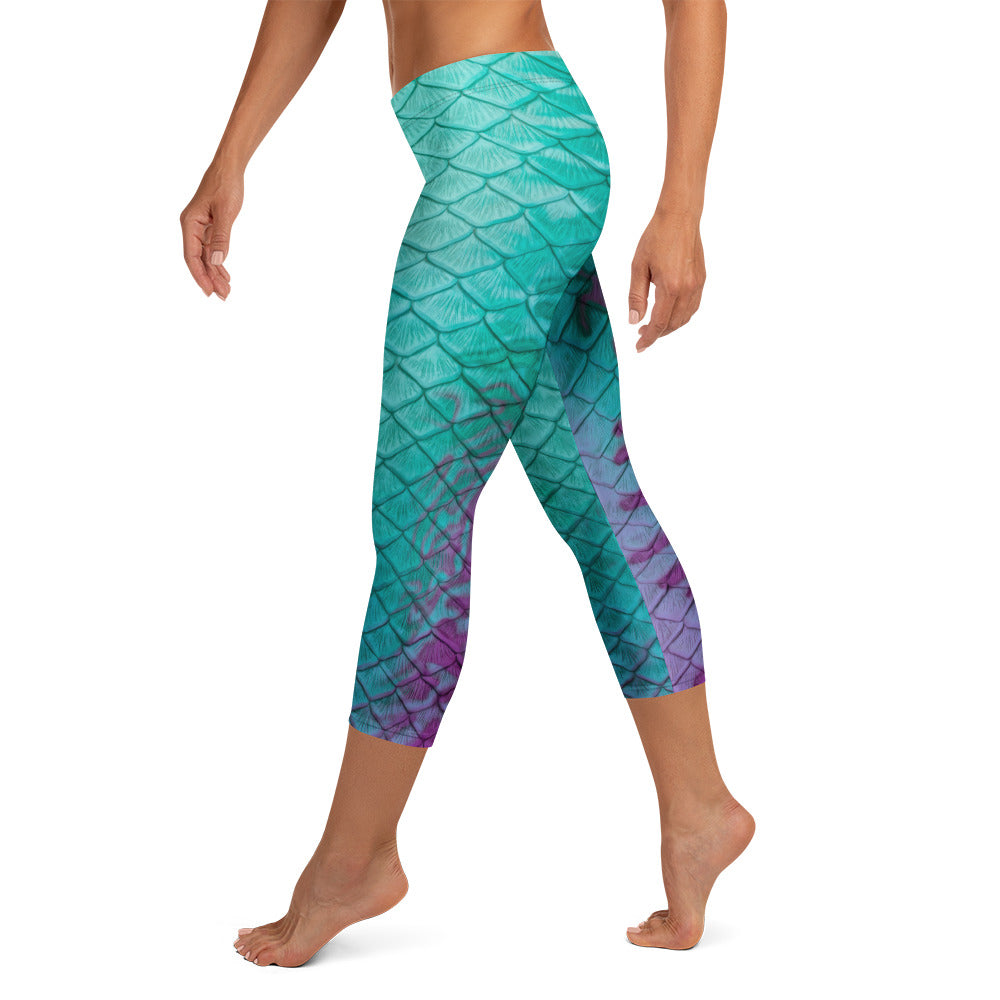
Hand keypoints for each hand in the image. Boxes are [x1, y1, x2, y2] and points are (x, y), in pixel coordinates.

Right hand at [180, 163, 243, 298]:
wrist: (229, 167)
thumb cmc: (226, 185)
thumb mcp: (226, 212)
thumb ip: (221, 237)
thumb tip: (216, 261)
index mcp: (190, 223)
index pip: (191, 256)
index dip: (199, 275)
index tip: (209, 291)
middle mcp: (192, 226)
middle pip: (198, 259)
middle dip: (210, 279)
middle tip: (224, 296)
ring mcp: (200, 227)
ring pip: (205, 256)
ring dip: (215, 273)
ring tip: (227, 290)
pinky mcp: (209, 226)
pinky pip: (211, 249)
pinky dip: (218, 262)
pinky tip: (225, 275)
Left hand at [628, 207, 705, 351]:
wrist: (680, 216)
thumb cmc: (656, 237)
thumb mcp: (638, 266)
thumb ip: (636, 296)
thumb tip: (634, 320)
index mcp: (670, 287)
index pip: (659, 323)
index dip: (648, 338)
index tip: (639, 347)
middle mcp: (688, 289)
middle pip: (673, 324)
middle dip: (658, 334)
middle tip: (641, 335)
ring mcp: (697, 285)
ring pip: (685, 318)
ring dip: (670, 327)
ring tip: (653, 327)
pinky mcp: (701, 279)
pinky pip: (692, 307)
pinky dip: (680, 316)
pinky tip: (669, 314)